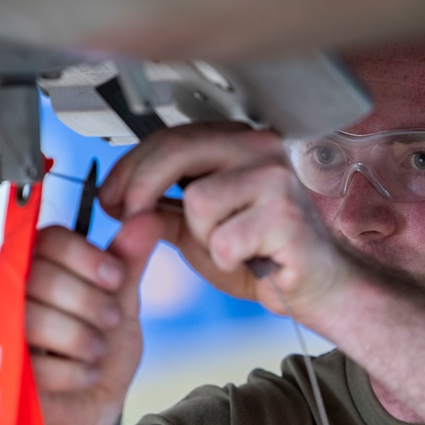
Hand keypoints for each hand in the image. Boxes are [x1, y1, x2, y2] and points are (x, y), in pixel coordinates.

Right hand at [0, 215, 162, 424]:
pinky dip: (71, 372)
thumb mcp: (123, 303)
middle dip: (86, 299)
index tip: (117, 276)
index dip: (84, 255)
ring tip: (98, 350)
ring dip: (78, 336)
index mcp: (41, 268)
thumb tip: (147, 216)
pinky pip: (31, 362)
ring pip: (30, 316)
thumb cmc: (102, 351)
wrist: (96, 410)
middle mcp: (10, 293)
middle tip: (111, 319)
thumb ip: (129, 262)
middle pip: (37, 274)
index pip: (48, 239)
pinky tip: (84, 376)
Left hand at [98, 123, 351, 321]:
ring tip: (227, 247)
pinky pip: (224, 240)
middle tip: (127, 219)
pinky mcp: (286, 217)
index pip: (172, 137)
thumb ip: (166, 207)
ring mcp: (277, 179)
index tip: (110, 196)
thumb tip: (119, 199)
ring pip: (198, 201)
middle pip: (177, 151)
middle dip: (141, 189)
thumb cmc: (265, 255)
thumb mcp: (200, 227)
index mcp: (241, 142)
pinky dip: (226, 260)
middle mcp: (262, 149)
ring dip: (201, 237)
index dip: (131, 167)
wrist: (314, 287)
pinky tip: (249, 260)